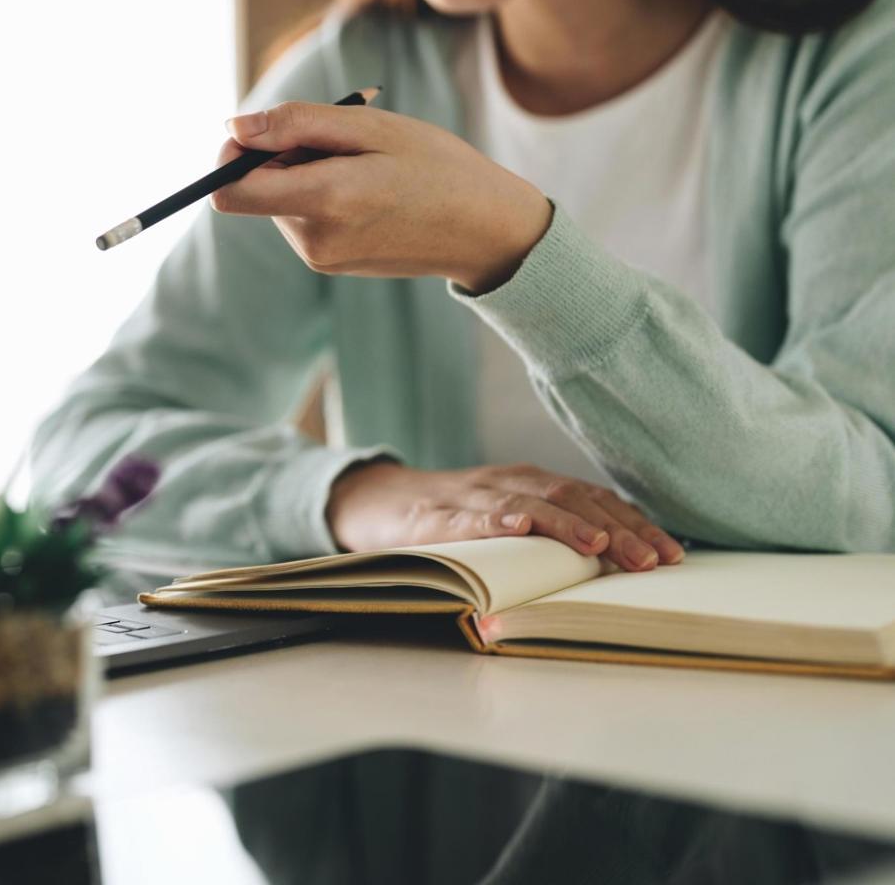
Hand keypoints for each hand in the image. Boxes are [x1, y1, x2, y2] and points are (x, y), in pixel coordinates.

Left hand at [214, 98, 552, 292]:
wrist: (486, 231)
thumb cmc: (436, 167)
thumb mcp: (370, 127)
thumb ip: (296, 125)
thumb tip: (234, 127)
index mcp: (324, 200)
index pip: (229, 191)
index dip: (230, 157)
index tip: (261, 132)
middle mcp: (313, 239)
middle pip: (255, 190)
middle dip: (282, 157)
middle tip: (344, 144)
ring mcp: (320, 258)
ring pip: (279, 202)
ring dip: (305, 175)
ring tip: (365, 168)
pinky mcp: (329, 265)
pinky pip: (302, 220)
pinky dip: (321, 197)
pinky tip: (369, 191)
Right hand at [327, 460, 684, 571]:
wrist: (376, 502)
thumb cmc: (450, 520)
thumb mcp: (505, 522)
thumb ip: (549, 537)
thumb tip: (615, 568)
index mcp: (532, 484)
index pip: (595, 499)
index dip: (635, 523)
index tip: (673, 554)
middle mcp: (509, 482)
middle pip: (573, 498)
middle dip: (617, 530)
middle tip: (653, 561)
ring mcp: (472, 495)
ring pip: (529, 503)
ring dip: (568, 525)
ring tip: (598, 547)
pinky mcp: (434, 516)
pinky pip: (468, 515)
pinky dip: (495, 518)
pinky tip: (517, 527)